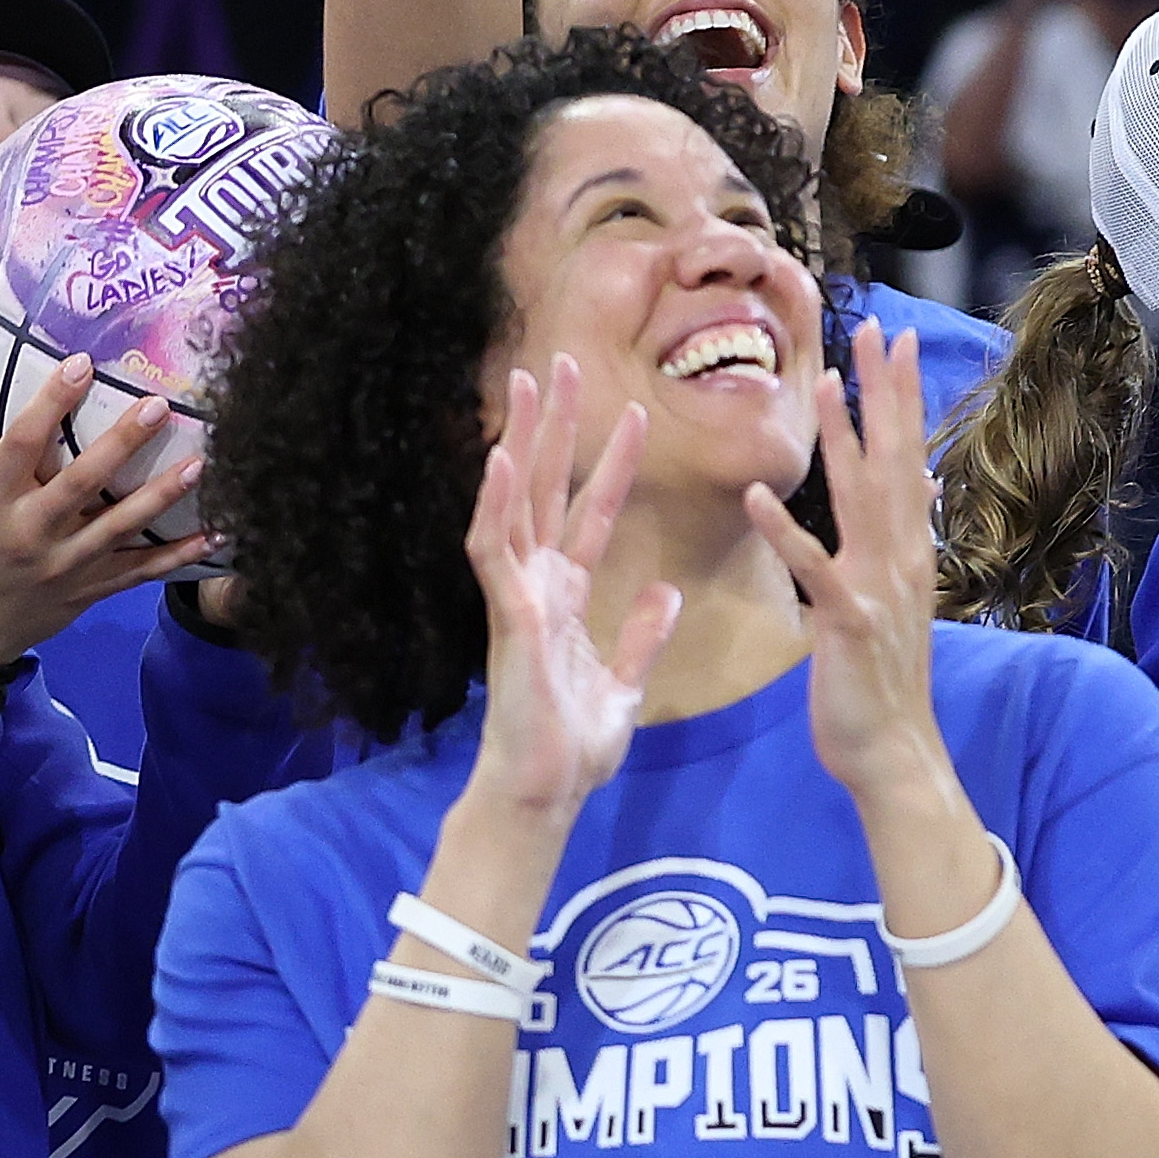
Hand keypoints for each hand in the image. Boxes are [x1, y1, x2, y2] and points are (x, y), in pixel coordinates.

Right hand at [0, 358, 195, 681]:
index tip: (83, 363)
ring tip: (202, 463)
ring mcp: (65, 564)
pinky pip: (142, 571)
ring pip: (121, 527)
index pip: (20, 445)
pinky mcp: (92, 588)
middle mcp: (29, 532)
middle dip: (121, 445)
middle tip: (159, 406)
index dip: (50, 404)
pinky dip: (181, 555)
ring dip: (163, 496)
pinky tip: (220, 534)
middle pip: (81, 484)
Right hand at [461, 358, 677, 817]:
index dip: (609, 463)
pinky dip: (497, 506)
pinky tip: (500, 461)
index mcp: (564, 596)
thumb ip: (642, 635)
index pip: (590, 512)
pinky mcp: (507, 618)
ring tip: (529, 385)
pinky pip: (494, 552)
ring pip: (515, 502)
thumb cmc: (574, 747)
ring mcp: (516, 597)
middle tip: (562, 363)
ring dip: (522, 443)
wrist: (547, 794)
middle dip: (556, 428)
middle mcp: (536, 586)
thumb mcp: (625, 681)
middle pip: (547, 489)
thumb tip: (664, 593)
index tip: (632, 412)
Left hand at [749, 325, 956, 804]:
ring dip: (842, 439)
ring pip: (860, 498)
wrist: (893, 749)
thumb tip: (919, 484)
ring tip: (821, 384)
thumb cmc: (883, 679)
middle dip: (884, 394)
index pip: (908, 456)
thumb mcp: (899, 598)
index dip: (902, 398)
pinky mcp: (847, 620)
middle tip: (876, 332)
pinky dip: (784, 527)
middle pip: (894, 459)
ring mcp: (878, 586)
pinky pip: (812, 565)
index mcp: (909, 549)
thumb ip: (903, 538)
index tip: (895, 342)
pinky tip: (756, 492)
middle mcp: (903, 556)